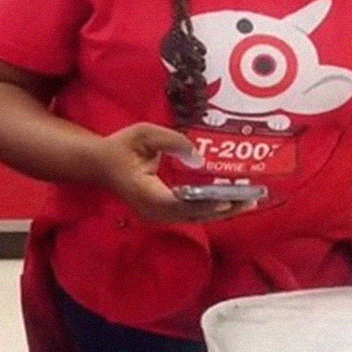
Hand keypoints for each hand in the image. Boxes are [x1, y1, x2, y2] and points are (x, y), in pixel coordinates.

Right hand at [94, 122, 255, 224]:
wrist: (100, 165)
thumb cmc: (120, 147)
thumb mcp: (144, 134)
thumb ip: (172, 142)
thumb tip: (198, 158)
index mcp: (145, 191)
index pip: (179, 202)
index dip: (204, 203)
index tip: (228, 200)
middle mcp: (152, 209)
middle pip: (193, 214)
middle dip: (224, 208)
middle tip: (251, 199)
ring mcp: (157, 215)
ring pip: (194, 218)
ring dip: (222, 211)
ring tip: (248, 202)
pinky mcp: (162, 214)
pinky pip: (190, 215)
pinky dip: (211, 210)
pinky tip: (230, 203)